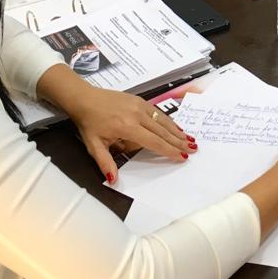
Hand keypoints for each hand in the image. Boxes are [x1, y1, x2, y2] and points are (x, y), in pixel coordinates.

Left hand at [68, 88, 194, 182]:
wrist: (84, 98)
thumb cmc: (89, 123)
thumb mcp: (93, 146)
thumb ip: (105, 163)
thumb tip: (113, 180)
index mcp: (127, 127)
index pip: (154, 141)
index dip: (169, 150)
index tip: (181, 157)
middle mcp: (137, 115)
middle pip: (163, 131)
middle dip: (179, 142)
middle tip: (193, 149)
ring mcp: (140, 106)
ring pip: (163, 120)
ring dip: (177, 131)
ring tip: (190, 139)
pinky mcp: (140, 100)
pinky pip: (158, 112)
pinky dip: (169, 121)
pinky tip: (176, 127)